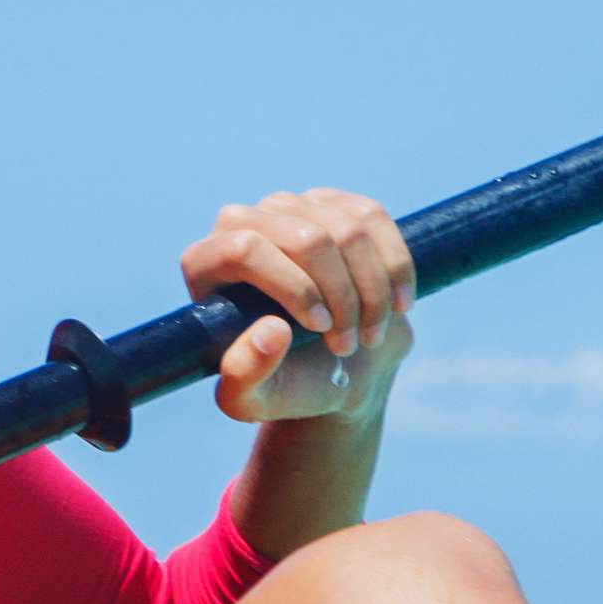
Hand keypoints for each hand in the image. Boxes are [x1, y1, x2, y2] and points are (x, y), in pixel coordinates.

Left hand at [189, 187, 413, 423]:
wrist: (335, 366)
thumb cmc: (285, 382)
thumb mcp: (253, 399)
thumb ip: (245, 376)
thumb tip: (271, 331)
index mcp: (204, 262)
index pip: (245, 249)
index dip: (293, 287)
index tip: (321, 329)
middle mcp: (241, 222)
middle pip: (304, 237)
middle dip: (342, 296)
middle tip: (348, 344)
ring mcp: (289, 206)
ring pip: (346, 228)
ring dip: (372, 290)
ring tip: (369, 334)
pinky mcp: (333, 204)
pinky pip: (373, 218)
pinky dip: (394, 267)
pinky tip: (398, 304)